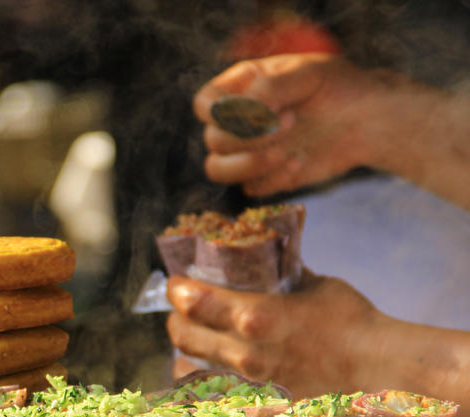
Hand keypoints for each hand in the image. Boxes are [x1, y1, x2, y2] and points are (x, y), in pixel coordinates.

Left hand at [165, 272, 381, 397]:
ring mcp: (248, 381)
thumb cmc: (350, 320)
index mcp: (254, 316)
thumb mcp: (313, 284)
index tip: (176, 282)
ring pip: (191, 365)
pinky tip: (210, 365)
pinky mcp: (257, 400)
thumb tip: (265, 257)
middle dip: (176, 318)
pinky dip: (205, 375)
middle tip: (181, 308)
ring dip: (188, 347)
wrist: (377, 367)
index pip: (192, 301)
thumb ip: (281, 273)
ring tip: (195, 335)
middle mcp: (243, 352)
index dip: (177, 289)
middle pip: (182, 335)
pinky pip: (213, 389)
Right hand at [194, 53, 391, 195]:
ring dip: (248, 164)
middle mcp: (236, 121)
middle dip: (250, 136)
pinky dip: (273, 178)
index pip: (204, 104)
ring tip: (284, 151)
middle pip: (213, 139)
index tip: (257, 110)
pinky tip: (301, 160)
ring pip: (217, 169)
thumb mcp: (309, 73)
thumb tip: (246, 109)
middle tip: (290, 121)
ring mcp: (247, 151)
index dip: (218, 113)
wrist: (368, 120)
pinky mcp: (263, 176)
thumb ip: (273, 86)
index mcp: (240, 88)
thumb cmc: (339, 88)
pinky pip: (250, 188)